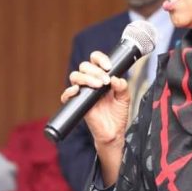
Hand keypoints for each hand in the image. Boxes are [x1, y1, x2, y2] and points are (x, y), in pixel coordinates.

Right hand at [61, 51, 129, 184]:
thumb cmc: (118, 114)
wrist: (113, 132)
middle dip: (95, 71)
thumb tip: (115, 78)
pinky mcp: (77, 104)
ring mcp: (83, 92)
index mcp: (101, 77)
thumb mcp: (124, 98)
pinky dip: (69, 92)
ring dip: (86, 78)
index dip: (100, 59)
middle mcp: (90, 82)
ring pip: (75, 76)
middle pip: (84, 66)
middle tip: (105, 81)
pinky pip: (66, 95)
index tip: (109, 67)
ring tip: (98, 86)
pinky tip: (77, 91)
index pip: (95, 60)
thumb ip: (122, 86)